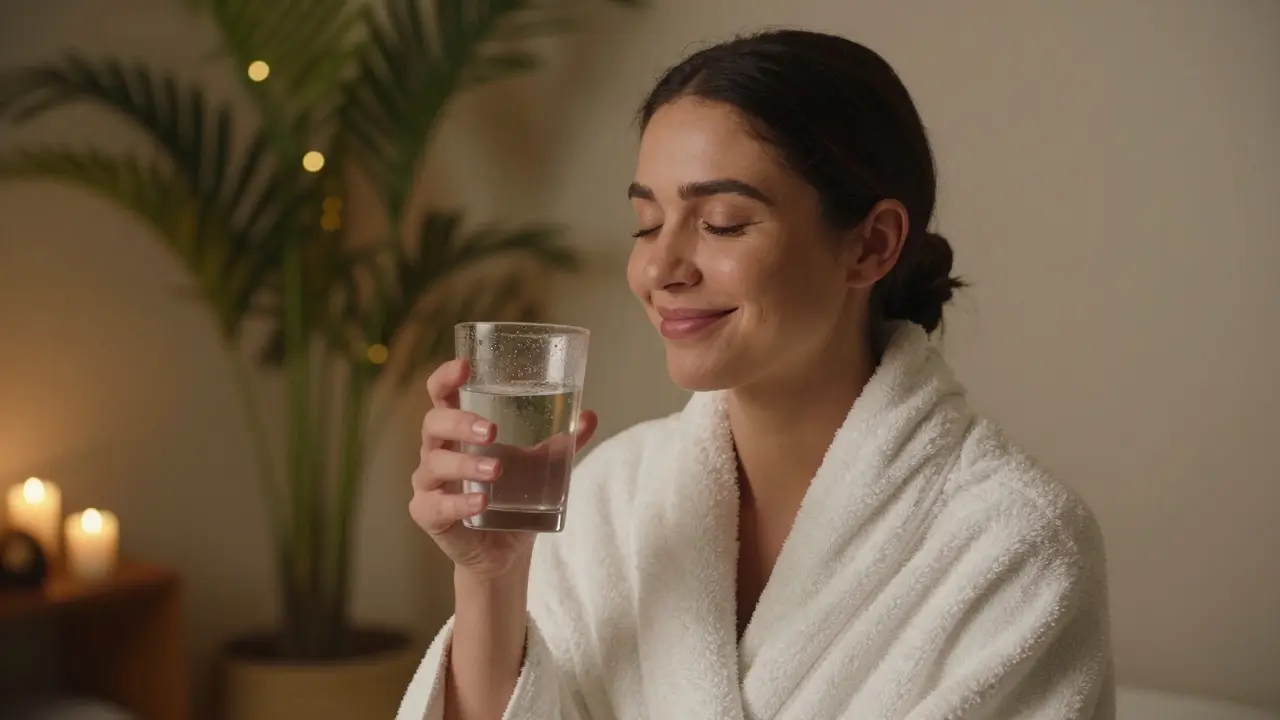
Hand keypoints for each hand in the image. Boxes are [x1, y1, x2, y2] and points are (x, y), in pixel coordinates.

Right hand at [409, 359, 597, 580]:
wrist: (505, 551)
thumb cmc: (513, 496)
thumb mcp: (542, 466)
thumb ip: (563, 443)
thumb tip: (590, 416)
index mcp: (458, 430)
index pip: (442, 395)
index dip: (446, 377)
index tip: (465, 366)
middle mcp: (437, 451)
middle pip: (433, 424)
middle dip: (459, 422)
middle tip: (492, 431)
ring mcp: (430, 484)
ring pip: (434, 464)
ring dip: (466, 464)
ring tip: (497, 470)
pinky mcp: (429, 516)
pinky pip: (435, 506)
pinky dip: (458, 503)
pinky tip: (480, 503)